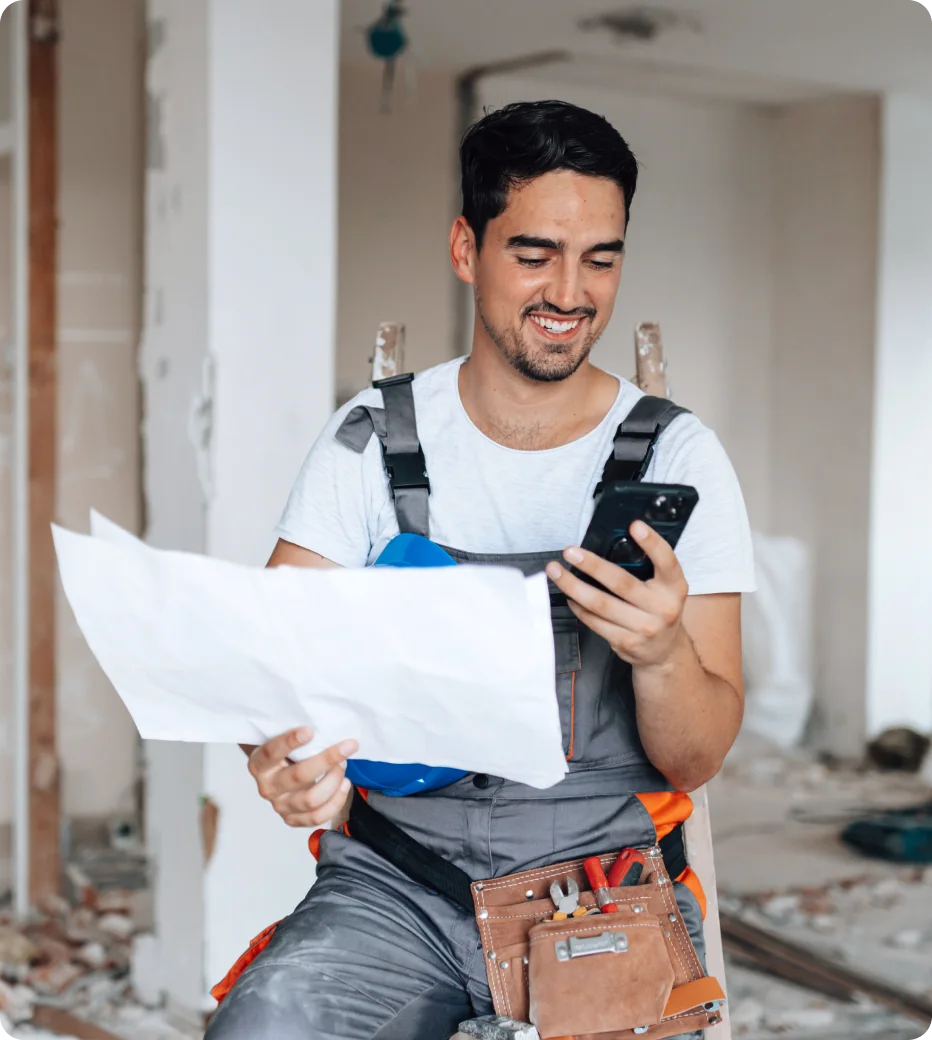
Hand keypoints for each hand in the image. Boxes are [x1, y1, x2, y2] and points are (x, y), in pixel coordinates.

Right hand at [248, 727, 358, 827]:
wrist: (276, 775)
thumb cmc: (285, 753)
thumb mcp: (283, 740)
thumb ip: (297, 736)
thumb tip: (326, 728)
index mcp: (259, 763)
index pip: (272, 752)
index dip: (290, 741)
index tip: (310, 731)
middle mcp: (267, 787)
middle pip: (298, 776)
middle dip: (327, 760)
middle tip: (346, 747)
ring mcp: (279, 806)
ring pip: (311, 799)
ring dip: (334, 780)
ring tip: (343, 765)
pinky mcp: (292, 819)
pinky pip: (317, 817)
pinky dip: (336, 801)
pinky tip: (344, 784)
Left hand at [545, 520, 688, 668]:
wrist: (665, 652)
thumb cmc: (658, 610)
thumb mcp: (664, 589)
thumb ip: (647, 570)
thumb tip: (610, 543)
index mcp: (674, 587)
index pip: (667, 561)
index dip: (652, 543)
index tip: (634, 526)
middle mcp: (663, 608)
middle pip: (622, 583)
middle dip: (592, 565)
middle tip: (571, 552)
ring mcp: (644, 628)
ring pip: (601, 604)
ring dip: (574, 586)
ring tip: (556, 572)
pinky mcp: (626, 642)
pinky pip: (596, 622)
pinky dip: (579, 608)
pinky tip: (569, 596)